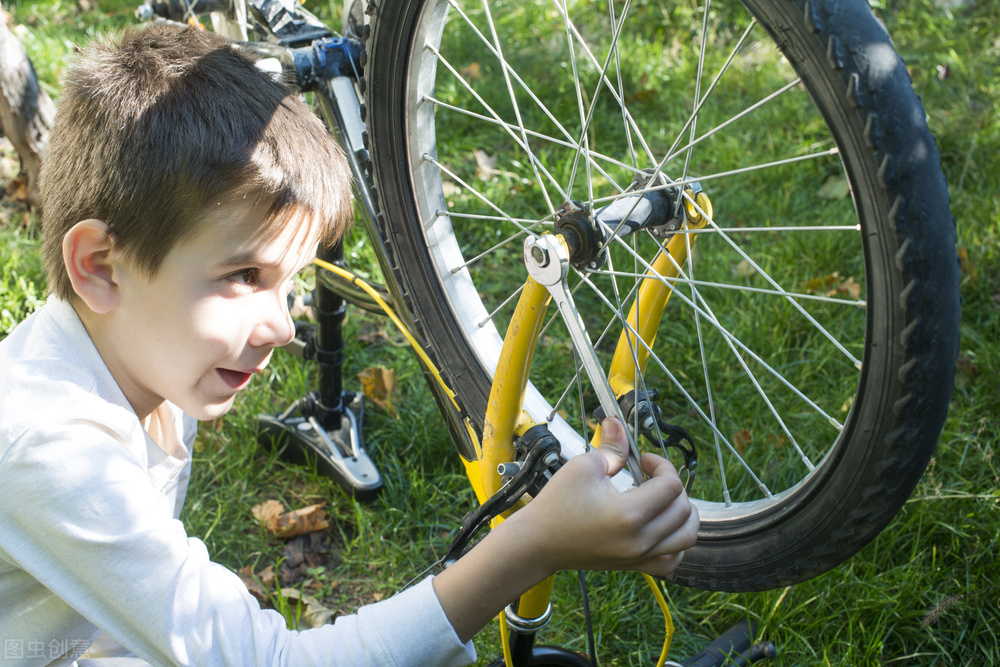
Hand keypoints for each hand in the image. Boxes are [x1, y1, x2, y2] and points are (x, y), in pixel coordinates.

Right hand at [508, 417, 698, 576]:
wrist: (538, 542)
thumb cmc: (556, 505)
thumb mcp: (584, 467)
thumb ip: (611, 446)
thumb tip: (618, 423)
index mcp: (629, 514)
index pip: (671, 485)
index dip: (661, 465)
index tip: (643, 460)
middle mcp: (640, 540)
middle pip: (683, 509)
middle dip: (672, 485)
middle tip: (650, 476)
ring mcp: (639, 556)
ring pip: (686, 537)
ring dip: (683, 513)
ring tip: (664, 499)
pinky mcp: (634, 566)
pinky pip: (671, 560)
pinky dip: (676, 543)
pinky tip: (664, 527)